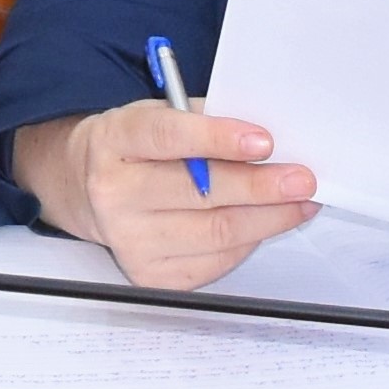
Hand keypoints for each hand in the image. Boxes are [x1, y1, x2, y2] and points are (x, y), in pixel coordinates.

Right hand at [16, 102, 317, 290]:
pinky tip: (266, 223)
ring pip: (215, 232)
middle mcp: (115, 194)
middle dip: (261, 187)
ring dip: (268, 218)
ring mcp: (129, 239)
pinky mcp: (149, 274)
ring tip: (299, 203)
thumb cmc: (136, 147)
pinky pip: (214, 261)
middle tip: (302, 179)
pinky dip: (248, 241)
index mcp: (115, 141)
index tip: (264, 142)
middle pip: (199, 193)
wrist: (86, 189)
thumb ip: (205, 120)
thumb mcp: (158, 114)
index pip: (168, 137)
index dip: (218, 139)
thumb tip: (267, 143)